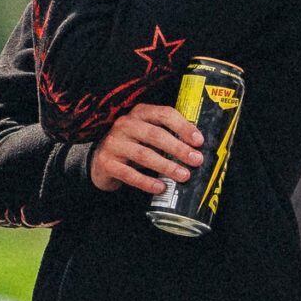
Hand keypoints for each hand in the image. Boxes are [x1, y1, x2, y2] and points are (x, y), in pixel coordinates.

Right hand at [87, 101, 204, 193]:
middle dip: (178, 148)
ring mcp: (114, 143)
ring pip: (143, 154)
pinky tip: (161, 187)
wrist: (101, 161)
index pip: (164, 114)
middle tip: (196, 160)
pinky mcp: (107, 163)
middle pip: (155, 134)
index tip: (198, 141)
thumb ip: (167, 135)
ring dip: (166, 166)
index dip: (183, 126)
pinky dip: (147, 182)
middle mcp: (125, 125)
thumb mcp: (147, 134)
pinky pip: (129, 174)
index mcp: (139, 113)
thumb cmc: (133, 146)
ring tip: (184, 175)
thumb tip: (197, 148)